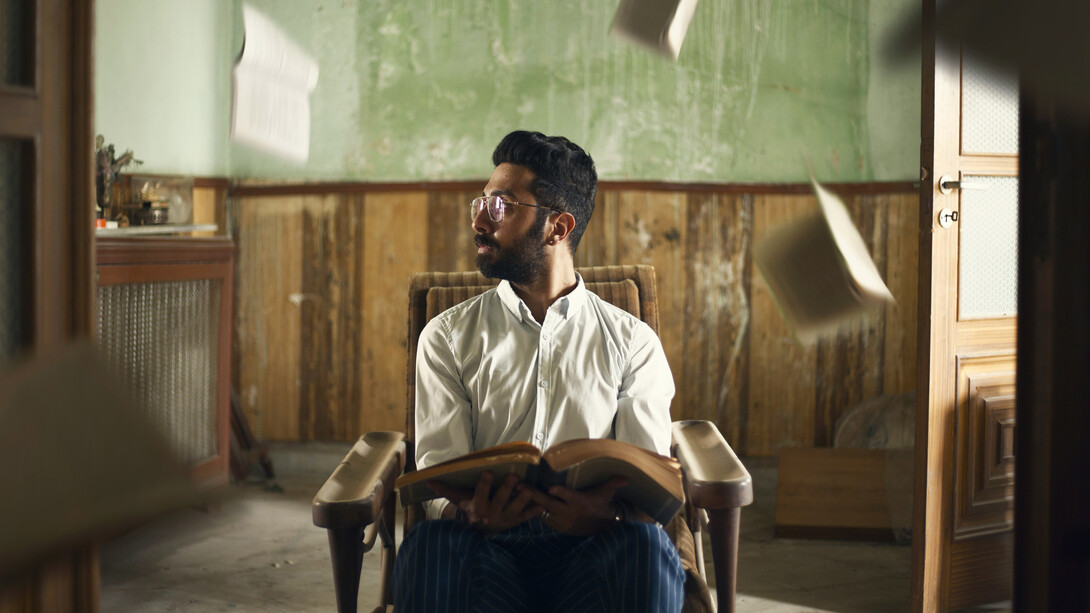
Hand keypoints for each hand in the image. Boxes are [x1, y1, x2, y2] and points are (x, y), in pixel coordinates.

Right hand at [427, 471, 542, 534]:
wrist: (478, 533)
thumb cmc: (469, 510)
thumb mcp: (458, 501)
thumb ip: (446, 490)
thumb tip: (429, 481)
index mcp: (477, 507)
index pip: (480, 493)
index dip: (484, 484)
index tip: (489, 472)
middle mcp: (491, 514)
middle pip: (500, 500)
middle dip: (506, 489)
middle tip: (514, 476)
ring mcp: (504, 520)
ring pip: (514, 509)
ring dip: (522, 500)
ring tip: (528, 489)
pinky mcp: (514, 523)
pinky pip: (525, 518)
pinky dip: (533, 512)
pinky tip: (540, 504)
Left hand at [527, 477, 628, 535]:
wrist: (598, 527)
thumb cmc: (600, 504)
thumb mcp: (606, 494)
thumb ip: (613, 483)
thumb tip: (626, 477)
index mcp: (579, 501)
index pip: (569, 496)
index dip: (561, 492)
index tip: (551, 488)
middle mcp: (568, 512)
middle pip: (549, 503)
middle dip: (534, 495)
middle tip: (520, 486)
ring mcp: (560, 520)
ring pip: (541, 511)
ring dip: (527, 503)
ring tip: (512, 492)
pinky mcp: (554, 526)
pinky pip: (540, 518)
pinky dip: (529, 511)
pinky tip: (517, 502)